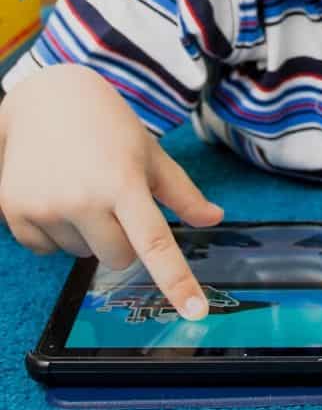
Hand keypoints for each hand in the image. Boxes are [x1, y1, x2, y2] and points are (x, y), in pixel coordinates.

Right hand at [0, 64, 222, 319]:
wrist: (46, 97)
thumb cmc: (107, 124)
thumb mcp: (148, 152)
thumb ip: (181, 192)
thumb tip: (214, 219)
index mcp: (123, 182)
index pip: (155, 243)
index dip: (176, 281)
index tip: (195, 312)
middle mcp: (83, 199)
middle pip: (119, 258)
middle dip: (124, 238)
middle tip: (115, 200)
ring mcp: (46, 207)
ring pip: (83, 255)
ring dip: (88, 232)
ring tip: (81, 186)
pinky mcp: (15, 212)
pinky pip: (47, 250)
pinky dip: (55, 231)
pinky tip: (55, 192)